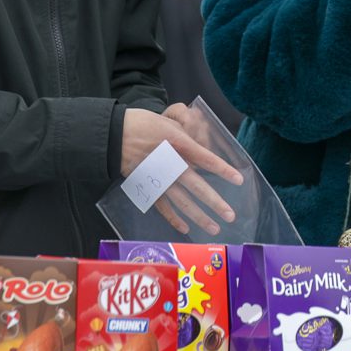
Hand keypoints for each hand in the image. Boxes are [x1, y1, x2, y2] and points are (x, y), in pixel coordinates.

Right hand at [121, 105, 244, 237]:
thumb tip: (202, 150)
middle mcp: (170, 163)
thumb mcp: (168, 122)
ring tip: (214, 228)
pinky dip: (173, 218)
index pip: (205, 159)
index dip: (223, 170)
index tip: (238, 180)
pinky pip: (162, 206)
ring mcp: (158, 178)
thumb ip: (187, 135)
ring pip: (182, 201)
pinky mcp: (147, 187)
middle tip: (230, 215)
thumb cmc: (141, 123)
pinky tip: (186, 228)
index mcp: (177, 144)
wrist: (112, 134)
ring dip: (199, 216)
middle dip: (215, 202)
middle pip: (197, 186)